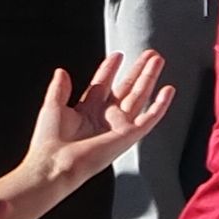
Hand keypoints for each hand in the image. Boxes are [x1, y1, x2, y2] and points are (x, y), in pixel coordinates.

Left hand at [0, 54, 176, 218]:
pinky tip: (168, 90)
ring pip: (140, 96)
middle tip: (150, 54)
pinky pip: (150, 117)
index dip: (110, 69)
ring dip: (149, 78)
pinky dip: (160, 104)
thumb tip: (61, 71)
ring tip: (157, 60)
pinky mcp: (129, 135)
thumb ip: (59, 89)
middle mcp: (105, 117)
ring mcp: (119, 125)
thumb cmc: (49, 141)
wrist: (55, 163)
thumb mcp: (53, 107)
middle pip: (126, 88)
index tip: (118, 55)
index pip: (103, 84)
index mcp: (87, 111)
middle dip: (138, 70)